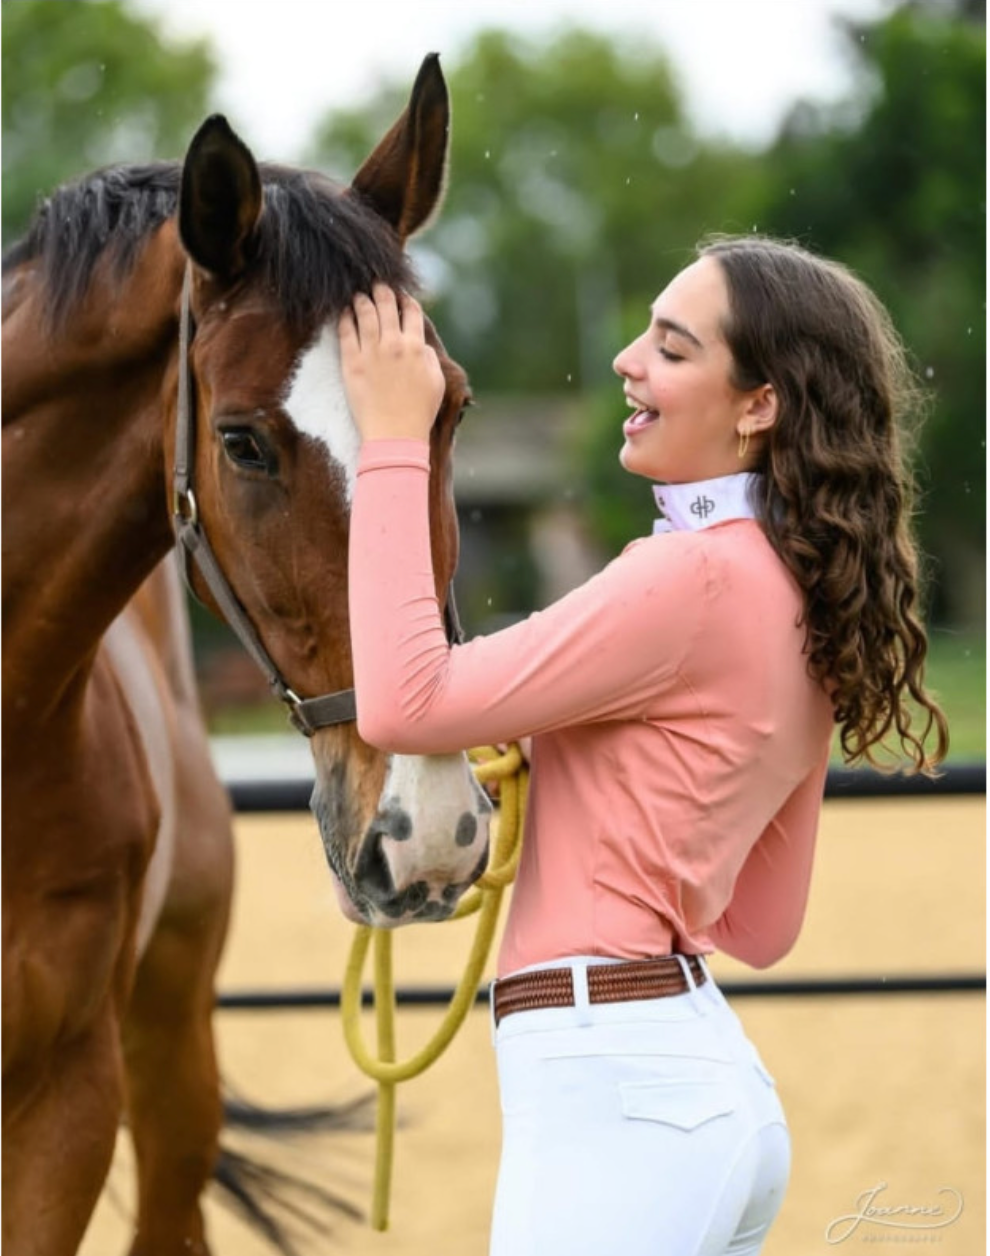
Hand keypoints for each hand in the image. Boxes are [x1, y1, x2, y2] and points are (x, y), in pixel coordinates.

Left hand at [338, 283, 445, 442]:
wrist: (395, 435)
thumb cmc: (419, 413)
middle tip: (377, 285)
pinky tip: (344, 312)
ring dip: (361, 299)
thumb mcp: (436, 382)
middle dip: (382, 290)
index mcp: (415, 347)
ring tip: (358, 295)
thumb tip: (419, 343)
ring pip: (364, 313)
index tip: (400, 296)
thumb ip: (429, 357)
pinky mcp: (352, 363)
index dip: (406, 299)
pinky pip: (346, 332)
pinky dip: (345, 318)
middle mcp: (393, 344)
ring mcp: (371, 352)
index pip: (411, 312)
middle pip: (386, 305)